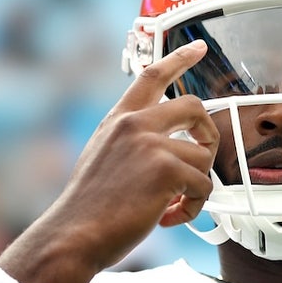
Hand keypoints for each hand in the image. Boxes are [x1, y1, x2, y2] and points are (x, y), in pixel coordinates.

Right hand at [0, 41, 216, 282]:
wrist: (73, 235)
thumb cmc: (88, 209)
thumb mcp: (102, 158)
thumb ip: (130, 143)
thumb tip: (169, 151)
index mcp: (118, 120)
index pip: (151, 75)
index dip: (180, 58)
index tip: (199, 47)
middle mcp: (134, 124)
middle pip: (194, 106)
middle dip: (208, 132)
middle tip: (203, 154)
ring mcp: (151, 143)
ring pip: (203, 156)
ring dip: (195, 187)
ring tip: (170, 207)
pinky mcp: (166, 169)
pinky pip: (204, 185)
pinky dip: (193, 207)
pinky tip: (167, 218)